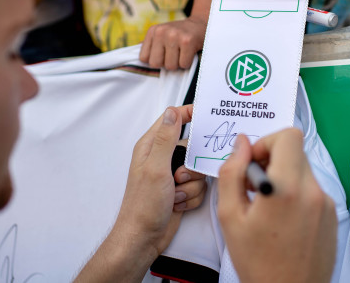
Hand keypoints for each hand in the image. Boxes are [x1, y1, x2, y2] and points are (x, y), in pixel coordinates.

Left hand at [75, 105, 206, 282]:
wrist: (144, 237)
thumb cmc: (143, 205)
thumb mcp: (156, 168)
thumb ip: (166, 139)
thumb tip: (173, 112)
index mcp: (151, 147)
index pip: (173, 119)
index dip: (189, 114)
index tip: (206, 114)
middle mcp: (162, 158)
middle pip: (192, 147)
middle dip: (192, 165)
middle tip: (180, 177)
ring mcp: (172, 175)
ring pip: (199, 170)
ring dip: (191, 185)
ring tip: (175, 194)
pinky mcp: (181, 190)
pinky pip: (199, 187)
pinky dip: (191, 197)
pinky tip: (178, 204)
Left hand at [140, 17, 206, 69]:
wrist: (202, 24)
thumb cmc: (180, 34)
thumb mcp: (162, 34)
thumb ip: (150, 44)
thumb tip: (133, 56)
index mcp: (153, 31)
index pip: (144, 58)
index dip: (155, 60)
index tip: (164, 54)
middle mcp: (161, 32)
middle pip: (156, 64)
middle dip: (166, 63)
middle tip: (174, 54)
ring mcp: (174, 36)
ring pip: (170, 66)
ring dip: (178, 63)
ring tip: (183, 52)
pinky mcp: (187, 41)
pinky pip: (183, 64)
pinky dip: (188, 63)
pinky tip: (190, 53)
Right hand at [217, 130, 336, 282]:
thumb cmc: (258, 263)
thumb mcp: (230, 217)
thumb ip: (232, 173)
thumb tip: (241, 144)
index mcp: (286, 188)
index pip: (289, 135)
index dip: (267, 142)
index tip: (253, 163)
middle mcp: (312, 192)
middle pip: (295, 152)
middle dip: (272, 160)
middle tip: (253, 187)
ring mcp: (327, 204)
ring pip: (303, 171)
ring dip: (283, 178)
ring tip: (266, 208)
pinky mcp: (333, 215)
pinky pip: (313, 190)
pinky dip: (296, 195)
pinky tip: (282, 221)